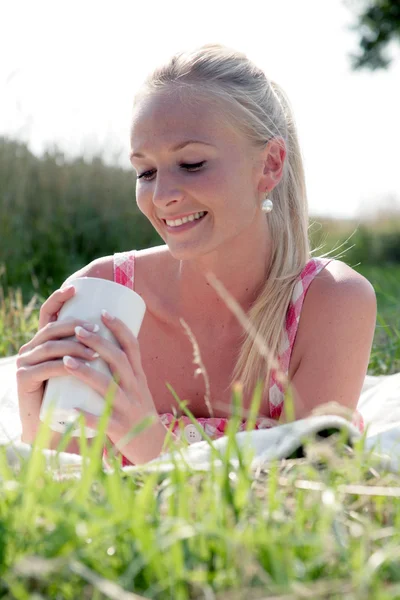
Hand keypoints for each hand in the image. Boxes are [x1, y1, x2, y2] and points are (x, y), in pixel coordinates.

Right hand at [16, 285, 99, 443]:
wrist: (56, 424)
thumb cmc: (75, 393)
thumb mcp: (83, 366)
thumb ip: (94, 348)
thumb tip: (120, 324)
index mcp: (44, 340)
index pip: (48, 313)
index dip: (58, 298)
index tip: (74, 288)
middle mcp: (31, 347)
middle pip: (52, 328)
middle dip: (75, 326)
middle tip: (98, 330)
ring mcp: (24, 362)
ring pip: (50, 348)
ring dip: (73, 347)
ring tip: (95, 352)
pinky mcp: (23, 380)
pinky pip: (43, 369)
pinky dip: (61, 366)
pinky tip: (72, 366)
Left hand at [65, 310, 166, 463]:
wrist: (153, 447)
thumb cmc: (137, 411)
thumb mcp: (136, 386)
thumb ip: (121, 369)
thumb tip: (99, 342)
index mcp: (138, 376)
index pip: (133, 346)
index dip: (119, 328)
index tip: (103, 312)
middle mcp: (135, 389)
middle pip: (118, 360)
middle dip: (98, 343)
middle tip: (77, 330)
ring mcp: (128, 408)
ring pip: (108, 387)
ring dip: (86, 372)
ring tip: (66, 360)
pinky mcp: (120, 428)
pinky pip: (102, 421)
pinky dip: (86, 415)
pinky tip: (70, 409)